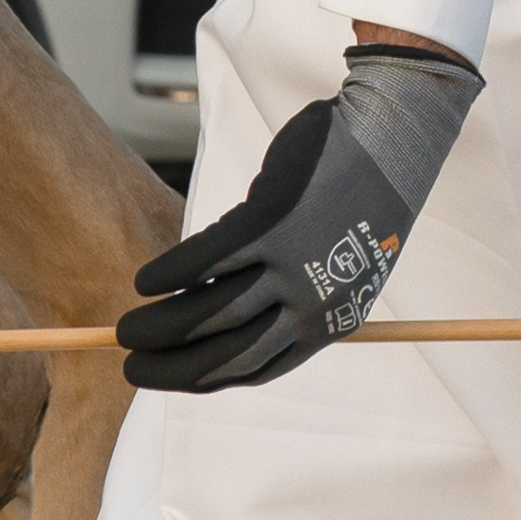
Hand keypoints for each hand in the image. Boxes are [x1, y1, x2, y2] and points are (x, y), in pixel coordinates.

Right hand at [119, 42, 482, 393]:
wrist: (394, 140)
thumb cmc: (360, 201)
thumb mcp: (337, 267)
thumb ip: (293, 297)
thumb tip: (224, 317)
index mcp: (329, 323)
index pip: (253, 370)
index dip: (201, 379)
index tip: (166, 377)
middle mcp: (312, 304)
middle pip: (225, 354)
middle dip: (170, 369)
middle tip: (131, 363)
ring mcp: (292, 265)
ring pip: (207, 313)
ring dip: (159, 327)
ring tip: (126, 328)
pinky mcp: (273, 222)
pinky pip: (205, 261)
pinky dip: (169, 274)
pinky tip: (145, 282)